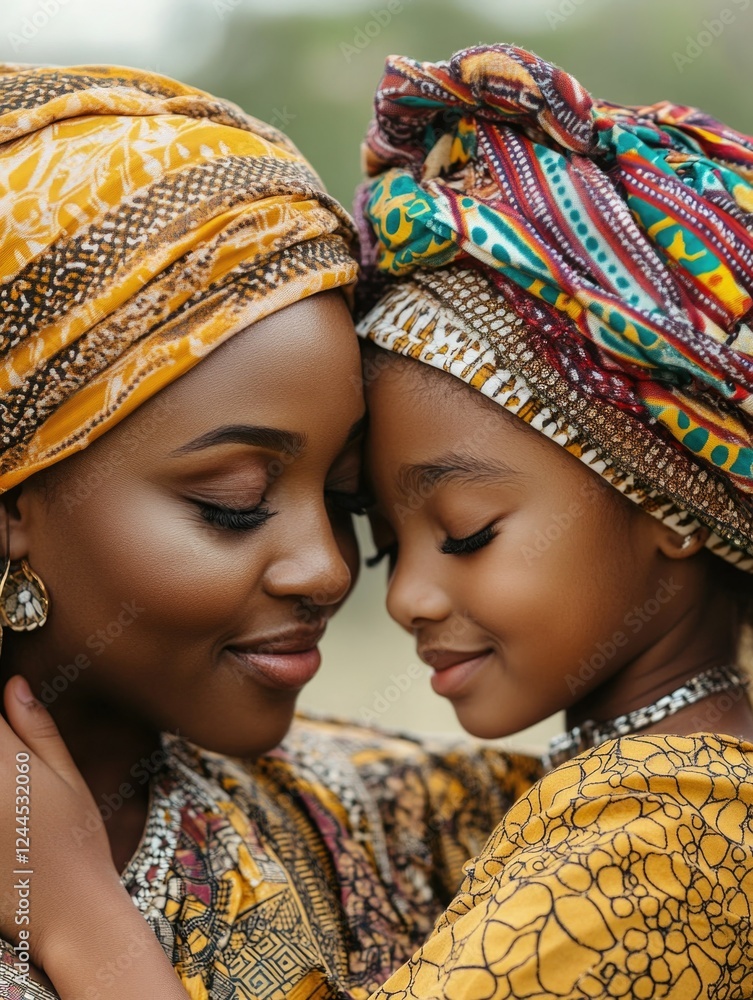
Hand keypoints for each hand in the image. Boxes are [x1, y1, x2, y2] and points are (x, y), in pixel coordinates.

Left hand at [0, 675, 120, 968]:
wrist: (69, 912)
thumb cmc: (78, 840)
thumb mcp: (68, 777)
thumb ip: (36, 729)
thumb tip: (13, 684)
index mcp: (3, 761)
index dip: (0, 713)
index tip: (10, 734)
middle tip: (12, 766)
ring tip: (12, 800)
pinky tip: (5, 821)